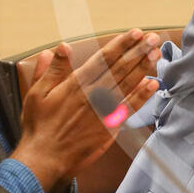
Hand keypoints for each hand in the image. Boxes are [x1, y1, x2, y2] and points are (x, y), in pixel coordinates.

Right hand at [11, 28, 161, 192]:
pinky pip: (130, 107)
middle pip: (121, 67)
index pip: (104, 58)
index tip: (136, 33)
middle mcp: (94, 94)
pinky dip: (143, 95)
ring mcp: (104, 110)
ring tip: (157, 53)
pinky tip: (154, 84)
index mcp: (76, 83)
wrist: (44, 159)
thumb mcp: (36, 93)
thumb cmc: (39, 127)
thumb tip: (61, 47)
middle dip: (139, 51)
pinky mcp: (110, 126)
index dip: (122, 44)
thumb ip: (51, 69)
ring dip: (144, 68)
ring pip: (128, 84)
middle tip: (154, 38)